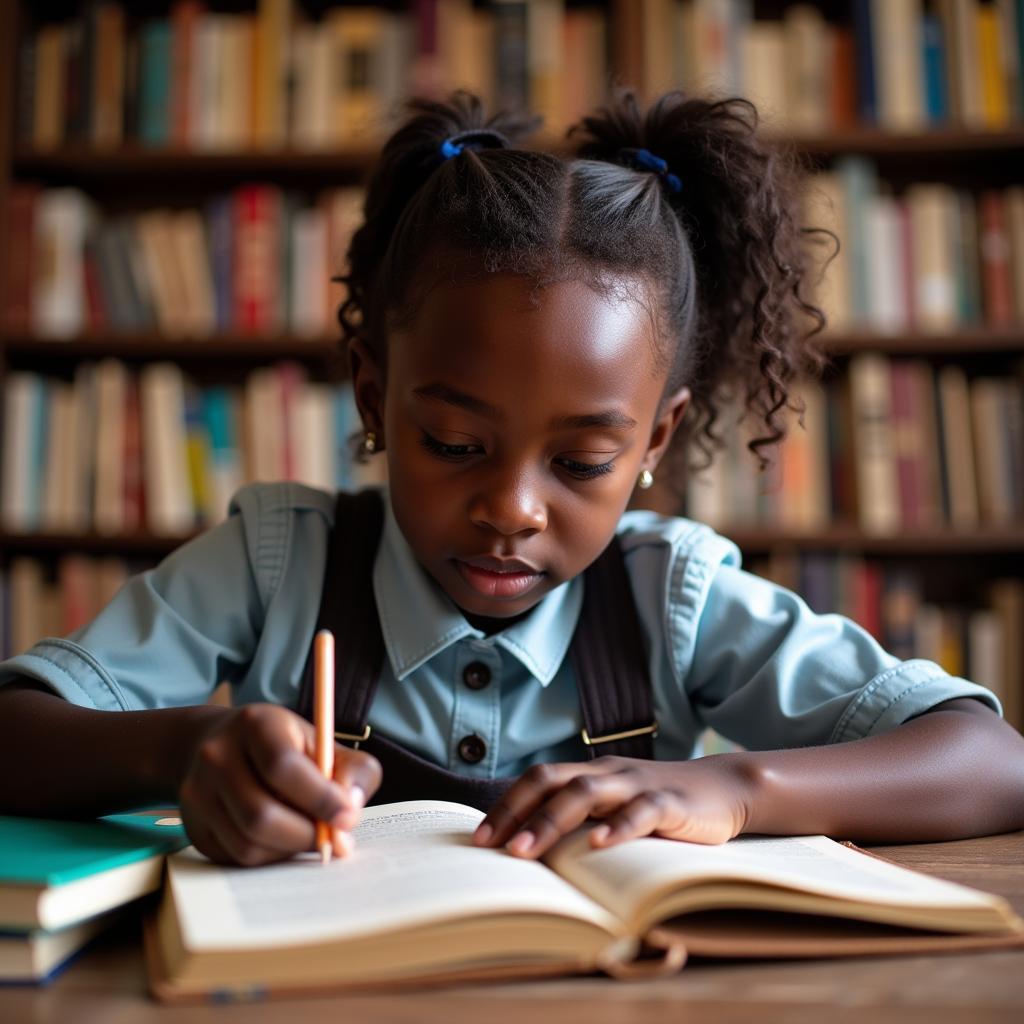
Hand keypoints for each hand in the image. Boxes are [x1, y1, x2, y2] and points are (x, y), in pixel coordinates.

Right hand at [178, 703, 381, 866]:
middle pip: (260, 814)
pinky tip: (284, 838)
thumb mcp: (322, 742)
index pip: (283, 766)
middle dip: (306, 834)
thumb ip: (353, 770)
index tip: (349, 817)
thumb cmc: (284, 746)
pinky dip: (270, 857)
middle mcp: (217, 756)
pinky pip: (236, 858)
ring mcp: (198, 793)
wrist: (215, 745)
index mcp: (255, 724)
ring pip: (248, 844)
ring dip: (289, 849)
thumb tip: (351, 810)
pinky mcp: (194, 827)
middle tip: (334, 838)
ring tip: (310, 834)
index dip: (320, 797)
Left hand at [472, 755, 755, 858]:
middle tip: (491, 847)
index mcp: (590, 773)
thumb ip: (581, 821)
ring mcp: (638, 785)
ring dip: (552, 820)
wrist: (724, 788)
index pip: (537, 780)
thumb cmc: (659, 805)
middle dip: (517, 812)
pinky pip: (641, 811)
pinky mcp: (671, 803)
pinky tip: (599, 845)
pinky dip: (618, 827)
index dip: (507, 805)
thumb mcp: (616, 809)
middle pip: (552, 780)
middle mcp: (608, 773)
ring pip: (587, 792)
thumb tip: (530, 853)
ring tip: (526, 850)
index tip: (478, 839)